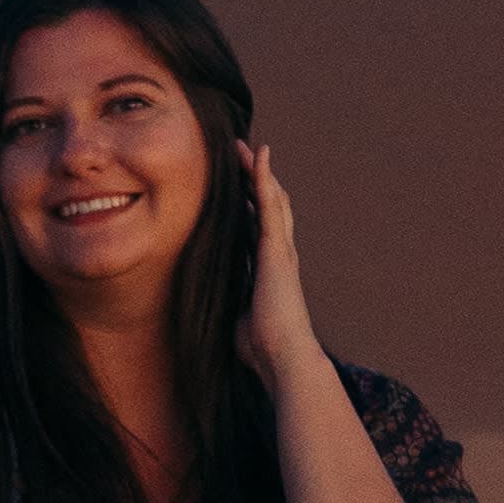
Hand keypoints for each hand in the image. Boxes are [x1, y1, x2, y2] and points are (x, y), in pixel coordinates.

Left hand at [233, 137, 318, 380]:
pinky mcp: (276, 247)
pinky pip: (269, 203)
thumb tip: (220, 309)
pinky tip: (258, 155)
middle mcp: (279, 253)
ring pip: (270, 198)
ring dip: (257, 171)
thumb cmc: (262, 348)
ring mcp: (280, 248)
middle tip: (238, 156)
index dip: (248, 204)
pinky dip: (264, 176)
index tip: (235, 188)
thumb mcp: (239, 319)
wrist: (282, 356)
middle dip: (254, 180)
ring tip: (244, 146)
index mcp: (269, 269)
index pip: (258, 228)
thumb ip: (233, 305)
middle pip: (268, 206)